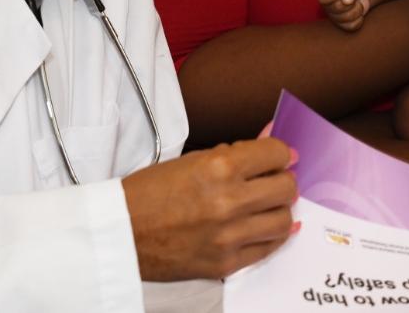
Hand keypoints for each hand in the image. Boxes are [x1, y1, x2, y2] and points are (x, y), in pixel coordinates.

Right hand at [121, 136, 298, 279]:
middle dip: (282, 180)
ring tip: (264, 206)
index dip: (279, 153)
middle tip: (271, 180)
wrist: (121, 232)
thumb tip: (273, 145)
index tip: (276, 157)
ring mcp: (229, 236)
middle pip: (286, 188)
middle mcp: (228, 202)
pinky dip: (270, 236)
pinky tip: (260, 227)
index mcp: (219, 168)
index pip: (276, 154)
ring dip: (278, 209)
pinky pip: (268, 248)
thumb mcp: (192, 160)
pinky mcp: (227, 263)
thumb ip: (235, 154)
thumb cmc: (149, 193)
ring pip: (283, 221)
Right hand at [318, 0, 370, 30]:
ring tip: (357, 3)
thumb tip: (347, 1)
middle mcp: (327, 7)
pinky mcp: (344, 25)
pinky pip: (352, 26)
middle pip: (337, 9)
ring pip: (346, 19)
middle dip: (350, 2)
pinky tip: (358, 12)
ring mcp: (335, 18)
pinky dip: (359, 19)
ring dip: (357, 10)